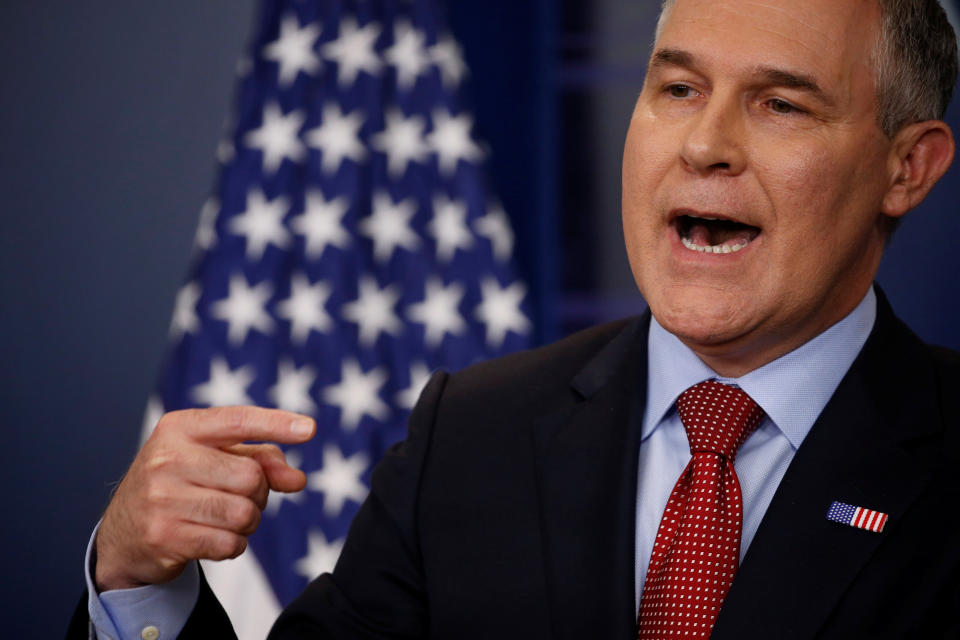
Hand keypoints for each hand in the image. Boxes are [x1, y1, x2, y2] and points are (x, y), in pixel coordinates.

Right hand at [94, 406, 314, 591]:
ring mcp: (161, 498)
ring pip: (244, 513)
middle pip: (251, 477)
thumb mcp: (214, 458)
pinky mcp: (164, 536)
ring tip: (225, 518)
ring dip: (247, 522)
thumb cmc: (181, 484)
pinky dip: (233, 545)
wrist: (123, 532)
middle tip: (239, 497)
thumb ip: (261, 459)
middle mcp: (167, 458)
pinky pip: (230, 543)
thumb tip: (297, 480)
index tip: (310, 428)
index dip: (276, 424)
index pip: (237, 420)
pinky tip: (212, 538)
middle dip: (258, 493)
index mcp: (180, 428)